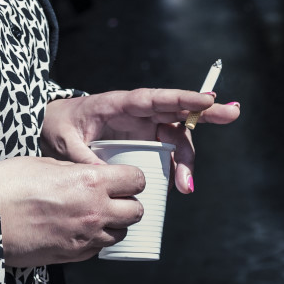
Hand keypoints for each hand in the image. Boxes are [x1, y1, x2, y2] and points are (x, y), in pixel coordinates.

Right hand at [0, 155, 145, 266]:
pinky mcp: (72, 256)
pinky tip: (79, 228)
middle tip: (115, 197)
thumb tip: (84, 173)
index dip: (132, 177)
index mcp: (90, 182)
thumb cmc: (8, 185)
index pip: (136, 180)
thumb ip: (73, 170)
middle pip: (136, 211)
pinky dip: (95, 239)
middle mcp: (95, 211)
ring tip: (95, 214)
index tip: (124, 177)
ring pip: (120, 234)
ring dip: (114, 223)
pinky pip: (98, 248)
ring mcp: (85, 237)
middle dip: (129, 203)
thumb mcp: (44, 162)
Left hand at [41, 88, 240, 194]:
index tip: (207, 99)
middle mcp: (137, 113)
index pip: (155, 98)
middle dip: (205, 113)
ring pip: (176, 137)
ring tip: (185, 186)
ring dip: (186, 159)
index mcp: (119, 104)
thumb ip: (84, 157)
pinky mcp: (143, 143)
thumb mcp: (63, 141)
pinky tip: (180, 185)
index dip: (182, 98)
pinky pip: (167, 152)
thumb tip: (106, 177)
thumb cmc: (58, 126)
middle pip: (176, 111)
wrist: (51, 130)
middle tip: (232, 115)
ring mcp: (142, 128)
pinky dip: (177, 168)